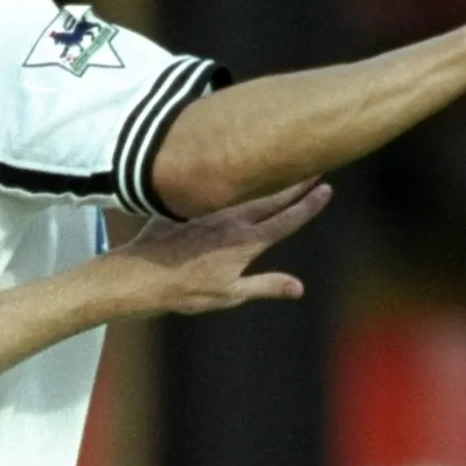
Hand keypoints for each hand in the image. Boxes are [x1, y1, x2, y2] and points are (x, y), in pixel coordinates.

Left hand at [110, 182, 329, 312]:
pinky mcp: (188, 210)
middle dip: (296, 185)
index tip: (326, 189)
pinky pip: (214, 194)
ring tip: (283, 171)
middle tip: (315, 170)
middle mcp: (231, 221)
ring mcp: (209, 212)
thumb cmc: (184, 291)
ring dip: (266, 183)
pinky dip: (230, 185)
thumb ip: (266, 286)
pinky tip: (233, 177)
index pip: (286, 220)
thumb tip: (299, 288)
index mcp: (245, 242)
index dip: (308, 205)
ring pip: (245, 193)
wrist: (139, 276)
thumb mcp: (230, 295)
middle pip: (271, 199)